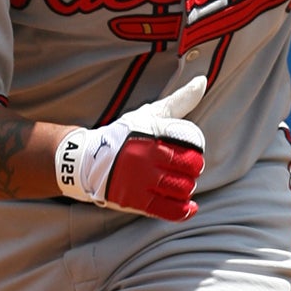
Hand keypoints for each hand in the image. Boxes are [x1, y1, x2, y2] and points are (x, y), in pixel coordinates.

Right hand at [56, 76, 206, 220]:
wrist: (87, 160)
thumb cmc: (125, 135)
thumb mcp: (149, 113)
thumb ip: (179, 100)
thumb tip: (202, 81)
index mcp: (152, 131)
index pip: (192, 138)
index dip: (196, 143)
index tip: (188, 146)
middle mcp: (147, 155)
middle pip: (192, 164)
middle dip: (194, 165)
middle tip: (186, 165)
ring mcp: (142, 180)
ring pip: (183, 187)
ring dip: (187, 185)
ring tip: (178, 181)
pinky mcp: (137, 201)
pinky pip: (171, 210)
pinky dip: (184, 209)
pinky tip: (188, 205)